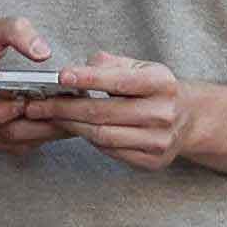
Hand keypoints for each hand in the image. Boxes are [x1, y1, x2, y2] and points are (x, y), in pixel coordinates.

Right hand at [0, 18, 66, 155]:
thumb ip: (16, 32)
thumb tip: (43, 52)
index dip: (2, 111)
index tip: (24, 101)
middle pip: (7, 130)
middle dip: (44, 121)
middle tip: (73, 107)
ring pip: (15, 141)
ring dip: (47, 130)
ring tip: (72, 114)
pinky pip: (15, 146)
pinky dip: (39, 136)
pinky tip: (57, 121)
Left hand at [41, 54, 196, 171]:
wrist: (189, 119)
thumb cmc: (156, 89)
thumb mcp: (140, 67)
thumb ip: (111, 64)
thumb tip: (80, 68)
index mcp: (162, 83)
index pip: (119, 81)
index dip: (88, 78)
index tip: (61, 75)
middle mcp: (164, 113)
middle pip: (104, 113)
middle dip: (65, 108)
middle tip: (37, 104)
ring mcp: (159, 141)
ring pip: (103, 136)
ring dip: (71, 126)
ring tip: (49, 117)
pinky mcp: (151, 161)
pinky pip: (110, 151)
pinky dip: (89, 140)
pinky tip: (74, 129)